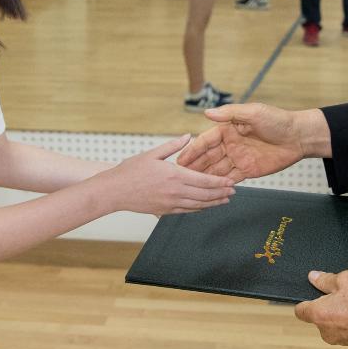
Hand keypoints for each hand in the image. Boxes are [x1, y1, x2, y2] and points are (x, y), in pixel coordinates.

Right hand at [99, 135, 235, 215]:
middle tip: (233, 192)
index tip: (230, 182)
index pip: (204, 180)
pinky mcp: (165, 211)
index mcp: (174, 175)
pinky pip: (187, 211)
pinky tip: (205, 206)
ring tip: (224, 201)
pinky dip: (199, 209)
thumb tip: (188, 136)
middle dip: (221, 193)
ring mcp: (170, 203)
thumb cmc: (130, 170)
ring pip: (198, 205)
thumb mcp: (152, 153)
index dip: (219, 182)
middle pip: (205, 194)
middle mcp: (175, 191)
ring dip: (213, 203)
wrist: (114, 191)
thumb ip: (172, 146)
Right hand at [176, 103, 312, 181]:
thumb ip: (230, 113)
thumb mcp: (253, 112)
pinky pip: (230, 179)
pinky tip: (209, 191)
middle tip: (179, 178)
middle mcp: (230, 144)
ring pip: (216, 170)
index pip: (206, 141)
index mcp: (228, 129)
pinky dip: (220, 185)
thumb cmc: (277, 120)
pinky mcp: (247, 170)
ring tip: (189, 187)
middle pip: (208, 157)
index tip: (180, 159)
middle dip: (194, 167)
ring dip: (203, 178)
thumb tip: (207, 112)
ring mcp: (238, 158)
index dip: (193, 151)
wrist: (298, 137)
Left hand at [294, 270, 347, 346]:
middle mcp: (326, 331)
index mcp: (318, 315)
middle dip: (327, 306)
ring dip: (340, 315)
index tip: (314, 294)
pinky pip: (347, 331)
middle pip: (319, 317)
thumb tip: (313, 277)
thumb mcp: (344, 279)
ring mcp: (341, 340)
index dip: (305, 301)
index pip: (300, 311)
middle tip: (342, 294)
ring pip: (334, 325)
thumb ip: (325, 279)